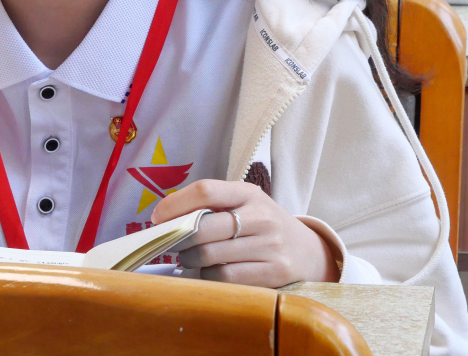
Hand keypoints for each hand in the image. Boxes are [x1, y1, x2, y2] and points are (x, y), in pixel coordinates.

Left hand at [151, 179, 338, 286]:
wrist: (310, 252)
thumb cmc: (263, 226)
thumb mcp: (245, 205)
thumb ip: (211, 206)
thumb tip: (163, 217)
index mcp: (249, 193)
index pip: (205, 190)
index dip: (175, 204)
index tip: (157, 218)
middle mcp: (261, 216)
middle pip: (204, 228)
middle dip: (180, 239)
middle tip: (173, 244)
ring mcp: (270, 245)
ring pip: (211, 256)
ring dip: (191, 260)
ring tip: (191, 258)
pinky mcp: (275, 272)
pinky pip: (226, 278)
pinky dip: (209, 277)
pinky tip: (211, 272)